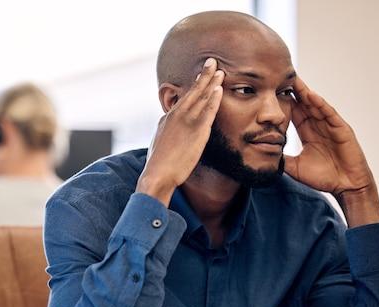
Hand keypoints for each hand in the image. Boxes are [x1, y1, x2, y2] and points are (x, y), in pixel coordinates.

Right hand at [137, 58, 223, 205]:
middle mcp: (176, 115)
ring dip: (212, 82)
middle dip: (203, 75)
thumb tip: (166, 125)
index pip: (184, 99)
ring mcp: (187, 121)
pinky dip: (214, 98)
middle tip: (211, 62)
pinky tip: (220, 88)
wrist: (157, 173)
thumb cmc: (157, 164)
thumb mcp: (158, 143)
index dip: (194, 87)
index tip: (201, 77)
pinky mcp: (197, 130)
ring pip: (202, 97)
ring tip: (220, 71)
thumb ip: (165, 132)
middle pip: (193, 91)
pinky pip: (208, 110)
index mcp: (167, 118)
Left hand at [284, 76, 378, 225]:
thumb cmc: (324, 178)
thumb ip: (281, 160)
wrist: (345, 187)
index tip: (271, 92)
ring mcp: (330, 126)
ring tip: (294, 80)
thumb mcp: (295, 167)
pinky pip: (329, 114)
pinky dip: (320, 104)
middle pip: (304, 104)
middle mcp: (319, 126)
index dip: (284, 103)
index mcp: (308, 133)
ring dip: (305, 93)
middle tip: (280, 76)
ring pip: (315, 105)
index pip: (294, 113)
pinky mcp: (342, 129)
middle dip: (293, 91)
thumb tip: (262, 156)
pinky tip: (310, 95)